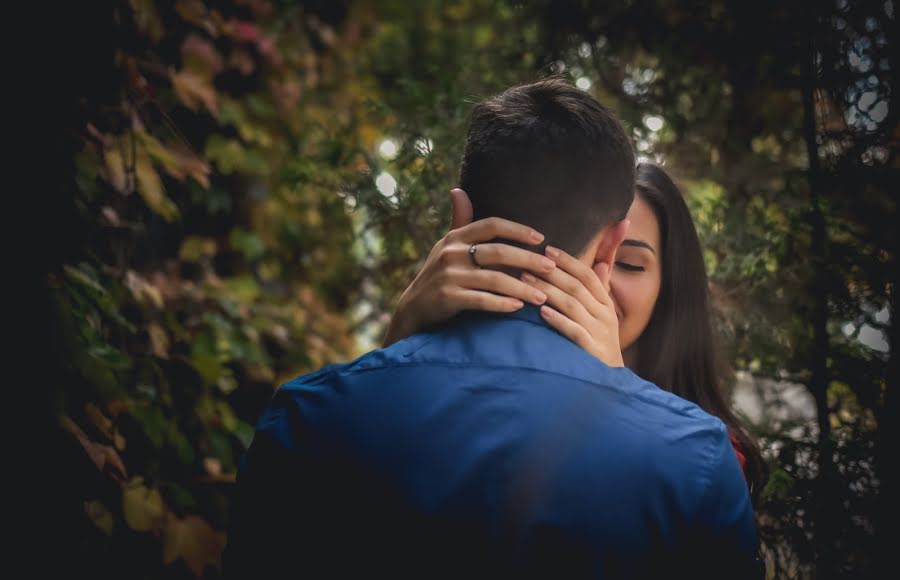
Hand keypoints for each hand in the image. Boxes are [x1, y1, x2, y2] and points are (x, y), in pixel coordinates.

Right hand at [383, 189, 555, 345]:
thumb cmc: (439, 273)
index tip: (540, 238)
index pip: (491, 225)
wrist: (413, 308)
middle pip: (498, 252)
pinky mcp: (448, 299)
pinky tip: (519, 307)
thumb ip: (459, 221)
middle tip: (551, 267)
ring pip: (494, 280)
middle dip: (528, 260)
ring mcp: (449, 276)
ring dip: (522, 288)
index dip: (517, 230)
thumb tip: (458, 190)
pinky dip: (502, 304)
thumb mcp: (446, 245)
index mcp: (455, 237)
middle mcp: (451, 253)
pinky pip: (482, 300)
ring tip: (542, 295)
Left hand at [522, 246, 623, 366]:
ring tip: (527, 282)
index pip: (588, 276)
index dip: (569, 261)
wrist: (609, 381)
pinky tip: (542, 311)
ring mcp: (599, 333)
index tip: (548, 250)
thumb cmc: (600, 344)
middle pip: (577, 288)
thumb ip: (600, 290)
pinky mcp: (592, 350)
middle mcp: (604, 316)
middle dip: (552, 273)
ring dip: (549, 291)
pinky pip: (574, 331)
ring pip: (573, 306)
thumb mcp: (604, 315)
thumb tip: (601, 262)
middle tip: (528, 263)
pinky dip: (558, 320)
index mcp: (606, 304)